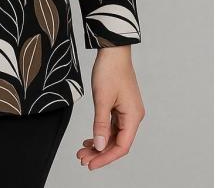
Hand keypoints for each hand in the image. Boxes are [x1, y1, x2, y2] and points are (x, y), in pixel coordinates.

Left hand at [76, 46, 144, 170]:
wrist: (113, 50)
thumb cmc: (109, 71)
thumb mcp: (102, 99)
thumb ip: (101, 125)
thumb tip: (100, 146)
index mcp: (133, 117)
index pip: (122, 146)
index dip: (106, 158)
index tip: (90, 164)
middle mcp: (133, 116)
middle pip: (118, 142)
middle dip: (100, 152)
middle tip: (82, 158)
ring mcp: (128, 111)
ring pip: (114, 135)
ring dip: (99, 143)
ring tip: (83, 150)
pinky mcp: (121, 105)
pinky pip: (113, 125)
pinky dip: (102, 133)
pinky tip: (91, 138)